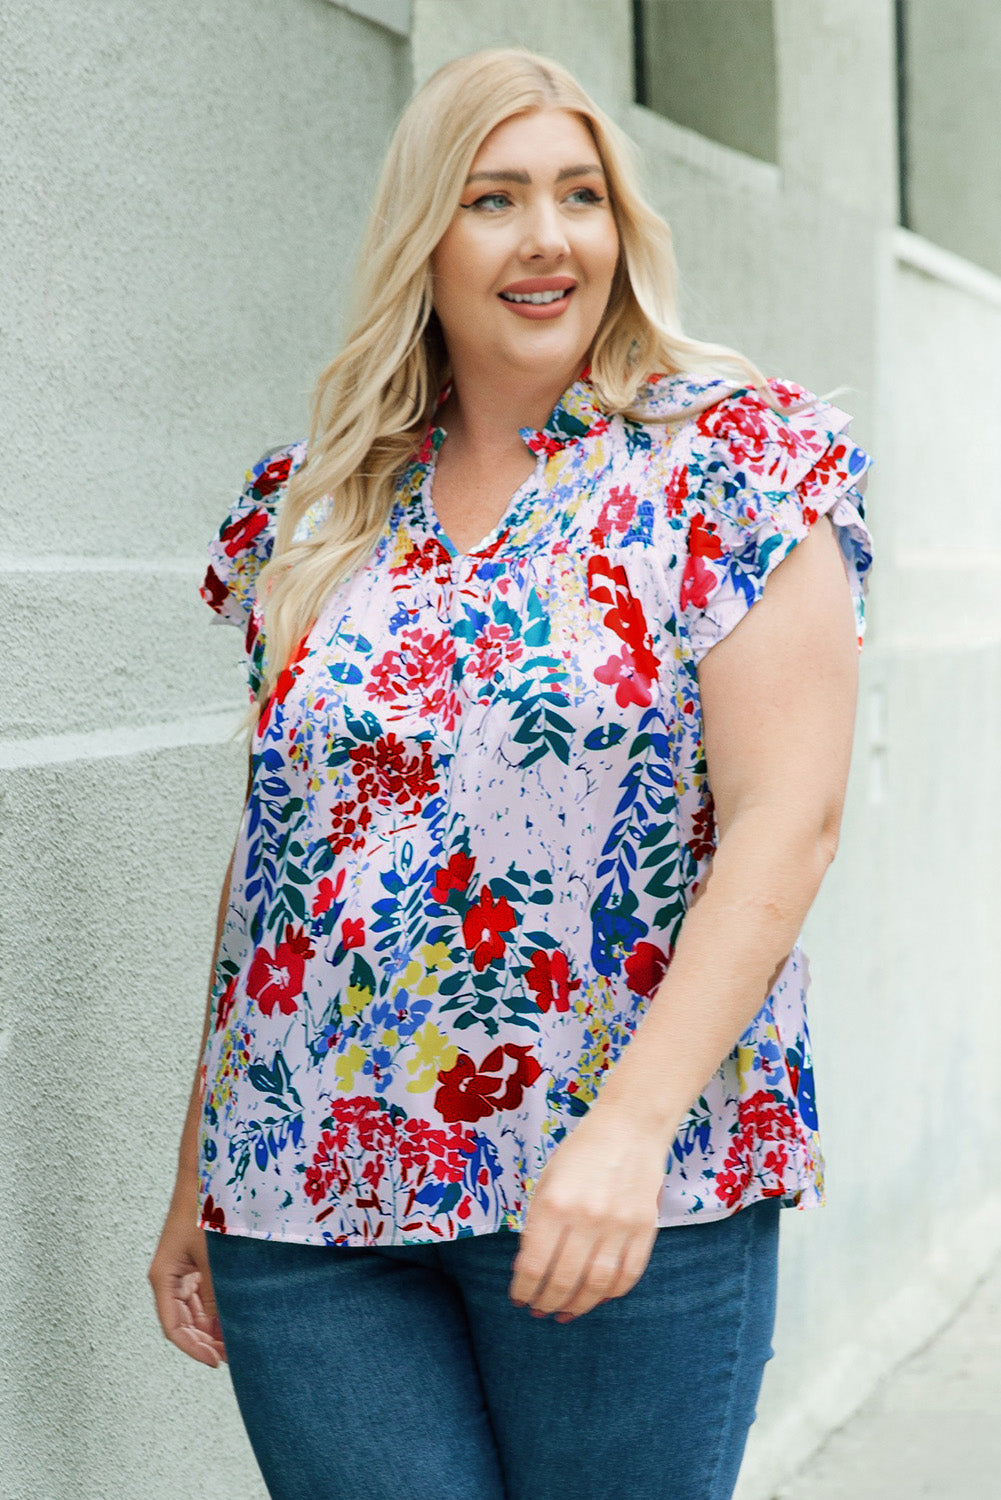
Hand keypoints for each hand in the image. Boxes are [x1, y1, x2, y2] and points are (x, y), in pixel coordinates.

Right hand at [148, 1183, 226, 1367]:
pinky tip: (233, 1319)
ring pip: (193, 1312)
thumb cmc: (204, 1211)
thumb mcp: (212, 1257)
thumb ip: (215, 1293)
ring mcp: (180, 1271)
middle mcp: (168, 1278)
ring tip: (237, 1343)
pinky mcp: (192, 1262)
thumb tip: (220, 1330)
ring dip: (211, 1329)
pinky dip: (215, 1310)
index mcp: (164, 1278)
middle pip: (183, 1323)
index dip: (193, 1348)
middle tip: (234, 1356)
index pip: (173, 1328)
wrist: (204, 1175)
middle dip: (205, 1342)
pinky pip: (200, 1296)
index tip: (216, 1362)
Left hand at [507, 1101, 668, 1322]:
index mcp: (554, 1203)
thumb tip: (527, 1270)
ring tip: (564, 1312)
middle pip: (564, 1281)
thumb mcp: (547, 1181)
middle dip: (547, 1302)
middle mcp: (586, 1217)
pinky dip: (611, 1293)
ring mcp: (619, 1225)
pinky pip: (628, 1275)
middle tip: (539, 1310)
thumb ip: (537, 1224)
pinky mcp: (645, 1228)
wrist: (629, 1127)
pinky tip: (596, 1297)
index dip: (523, 1290)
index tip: (519, 1299)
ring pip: (597, 1286)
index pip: (534, 1266)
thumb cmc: (580, 1152)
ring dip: (577, 1306)